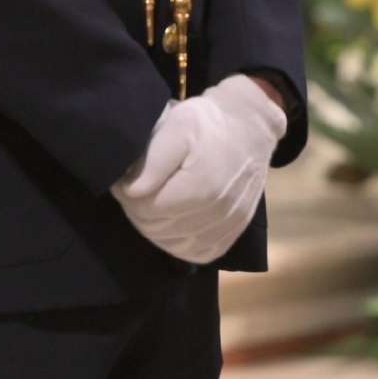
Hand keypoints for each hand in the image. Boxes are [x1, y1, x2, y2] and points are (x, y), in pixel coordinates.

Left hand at [111, 75, 286, 264]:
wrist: (249, 129)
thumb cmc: (209, 125)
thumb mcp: (177, 126)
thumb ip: (153, 161)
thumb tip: (131, 192)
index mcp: (201, 187)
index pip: (145, 209)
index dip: (128, 195)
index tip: (127, 178)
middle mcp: (217, 213)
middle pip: (156, 228)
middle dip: (139, 210)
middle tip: (139, 188)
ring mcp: (227, 227)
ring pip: (172, 244)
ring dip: (156, 227)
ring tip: (155, 201)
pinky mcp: (233, 235)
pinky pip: (195, 253)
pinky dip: (179, 242)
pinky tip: (175, 221)